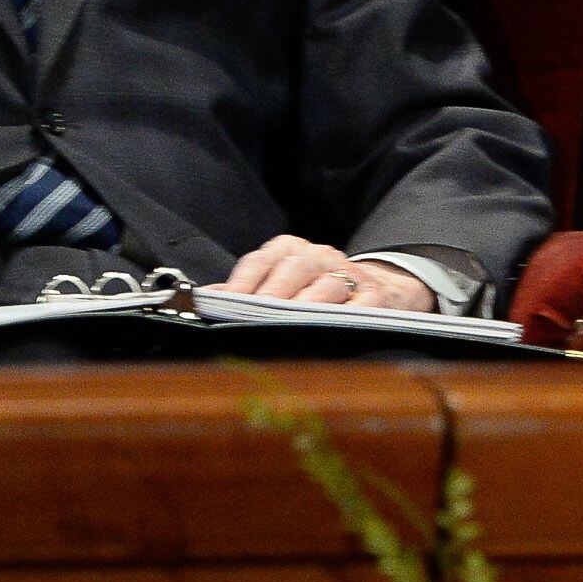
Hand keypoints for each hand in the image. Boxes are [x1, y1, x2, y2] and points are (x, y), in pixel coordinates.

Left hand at [217, 235, 435, 312]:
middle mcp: (318, 255)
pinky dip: (348, 317)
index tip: (227, 305)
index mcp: (289, 249)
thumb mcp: (277, 284)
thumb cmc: (312, 293)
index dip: (243, 284)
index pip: (261, 261)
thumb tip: (207, 300)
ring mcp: (349, 273)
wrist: (372, 290)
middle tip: (255, 319)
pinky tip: (332, 331)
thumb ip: (244, 292)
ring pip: (328, 285)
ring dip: (308, 307)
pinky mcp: (375, 295)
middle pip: (293, 269)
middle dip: (273, 296)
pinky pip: (362, 305)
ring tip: (289, 327)